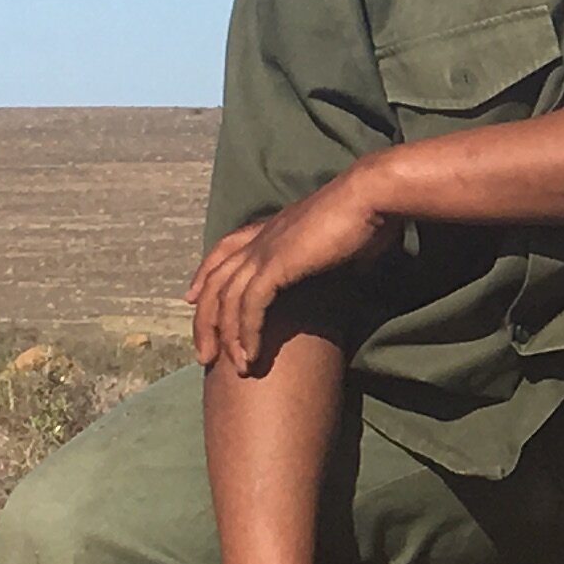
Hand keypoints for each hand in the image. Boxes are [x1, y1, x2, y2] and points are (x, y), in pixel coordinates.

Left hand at [189, 170, 398, 369]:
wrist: (372, 195)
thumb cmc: (370, 213)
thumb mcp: (350, 240)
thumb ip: (346, 257)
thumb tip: (361, 271)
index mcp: (273, 228)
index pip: (224, 250)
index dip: (205, 274)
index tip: (192, 297)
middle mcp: (261, 238)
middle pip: (216, 281)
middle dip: (205, 320)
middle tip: (204, 353)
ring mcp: (265, 251)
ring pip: (226, 299)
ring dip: (224, 336)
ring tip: (232, 368)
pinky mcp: (275, 265)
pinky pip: (249, 306)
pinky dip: (246, 334)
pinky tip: (250, 357)